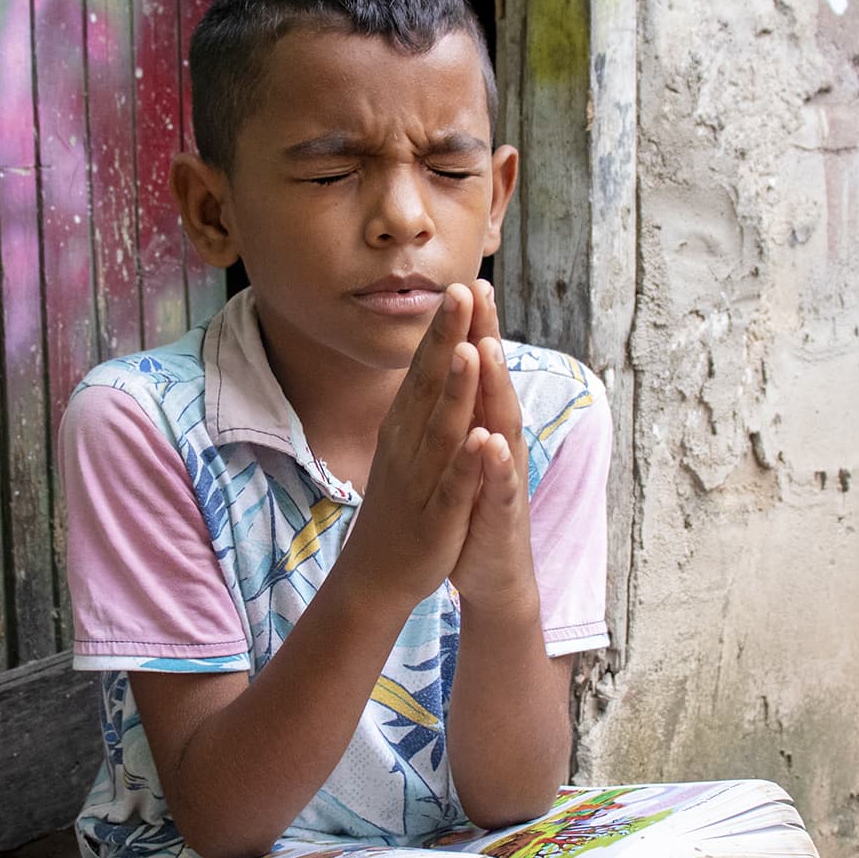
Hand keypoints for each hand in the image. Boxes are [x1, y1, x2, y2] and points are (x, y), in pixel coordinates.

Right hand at [340, 284, 485, 607]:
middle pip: (429, 383)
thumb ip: (422, 405)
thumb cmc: (400, 503)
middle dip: (447, 338)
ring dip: (456, 389)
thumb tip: (435, 360)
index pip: (425, 367)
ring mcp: (420, 479)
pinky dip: (466, 462)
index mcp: (405, 426)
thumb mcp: (406, 446)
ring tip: (471, 349)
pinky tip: (481, 439)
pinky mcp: (436, 517)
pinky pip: (452, 485)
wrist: (376, 573)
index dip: (444, 328)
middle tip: (462, 290)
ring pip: (441, 428)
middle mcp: (408, 444)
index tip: (462, 284)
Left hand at [449, 280, 534, 603]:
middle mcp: (499, 443)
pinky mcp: (499, 515)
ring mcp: (503, 477)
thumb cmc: (474, 506)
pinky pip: (497, 487)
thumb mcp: (463, 453)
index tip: (464, 282)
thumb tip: (459, 370)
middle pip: (494, 383)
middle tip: (480, 289)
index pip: (478, 371)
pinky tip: (489, 443)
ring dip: (495, 387)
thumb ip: (465, 411)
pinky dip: (493, 465)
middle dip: (488, 336)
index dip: (473, 328)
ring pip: (501, 426)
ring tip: (487, 348)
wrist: (491, 572)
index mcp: (483, 426)